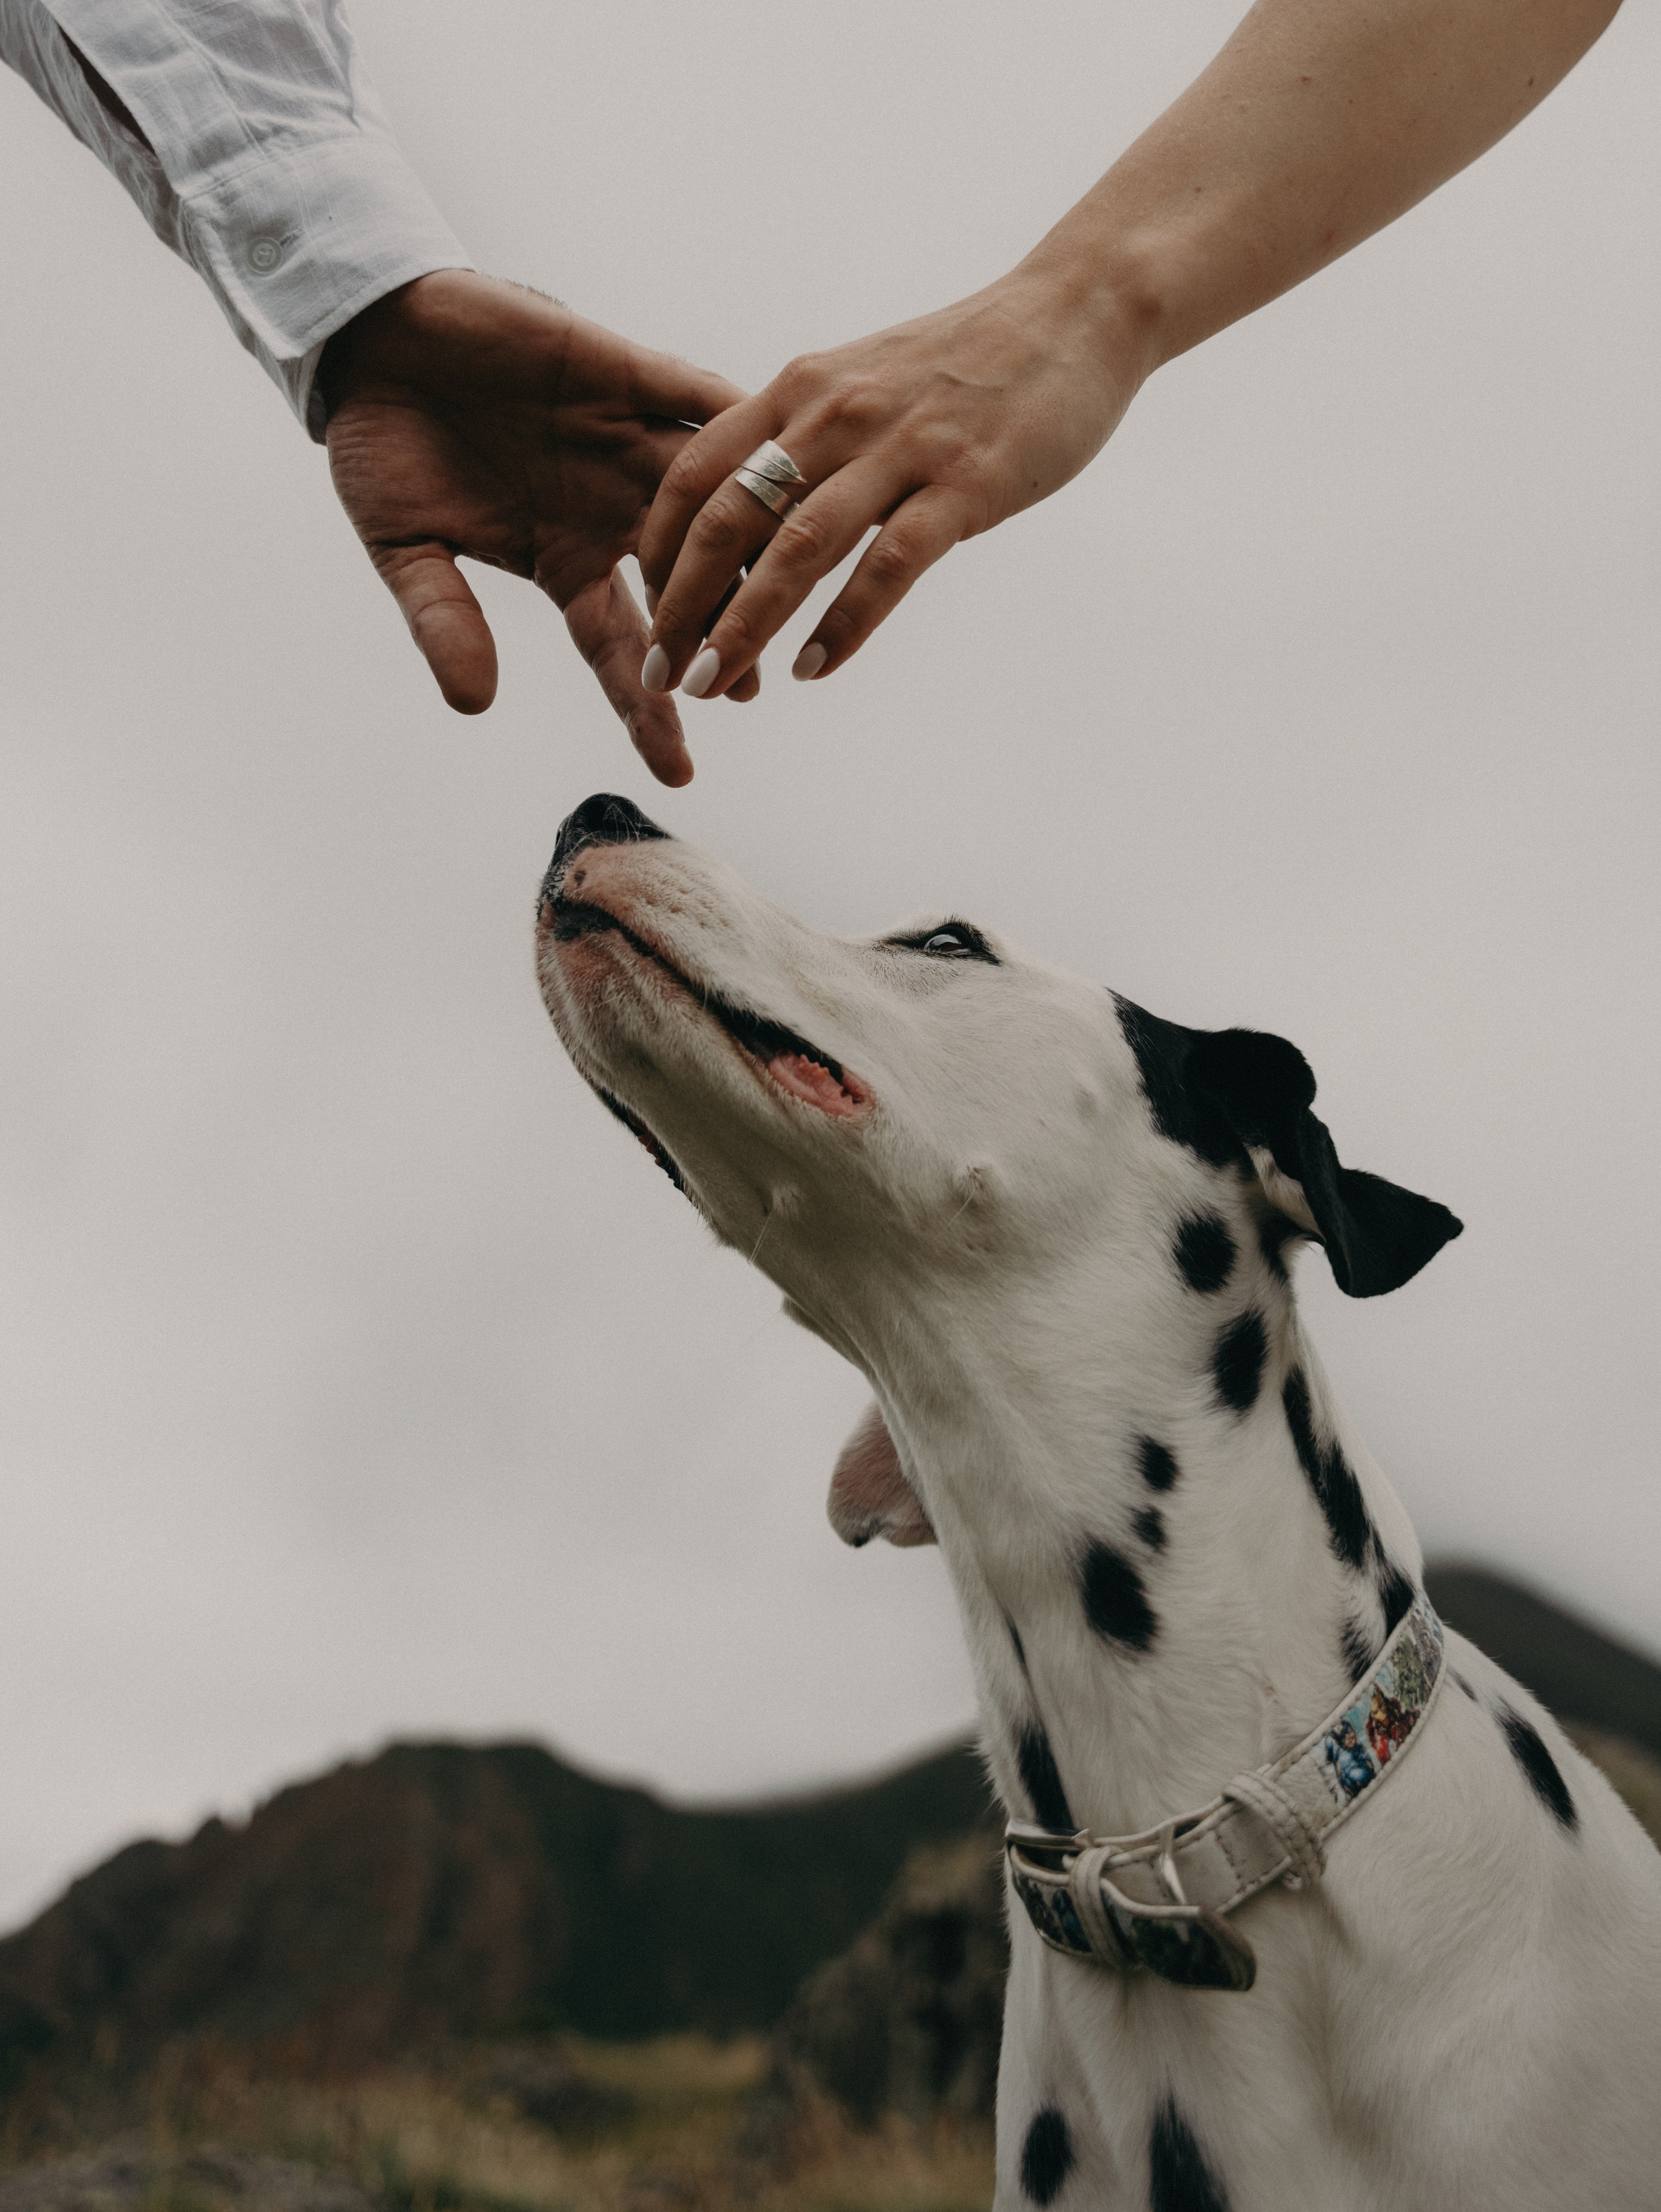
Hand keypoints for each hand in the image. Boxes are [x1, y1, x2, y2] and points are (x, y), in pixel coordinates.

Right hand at [319, 270, 750, 786]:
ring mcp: (625, 442)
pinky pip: (691, 396)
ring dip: (748, 539)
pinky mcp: (623, 372)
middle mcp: (611, 511)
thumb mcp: (404, 545)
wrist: (373, 337)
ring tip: (785, 584)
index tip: (680, 769)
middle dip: (718, 633)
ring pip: (710, 499)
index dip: (649, 708)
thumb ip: (443, 619)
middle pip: (687, 585)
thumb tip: (474, 704)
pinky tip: (779, 451)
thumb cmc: (384, 447)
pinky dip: (733, 421)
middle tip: (745, 683)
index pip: (621, 648)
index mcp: (565, 560)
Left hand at [635, 272, 1152, 700]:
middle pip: (729, 518)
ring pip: (796, 548)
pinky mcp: (963, 485)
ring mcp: (899, 450)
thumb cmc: (966, 362)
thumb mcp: (861, 382)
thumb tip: (755, 512)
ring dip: (745, 626)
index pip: (695, 472)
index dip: (658, 547)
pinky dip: (845, 625)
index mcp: (799, 389)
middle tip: (661, 669)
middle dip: (682, 602)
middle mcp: (835, 414)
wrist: (1075, 315)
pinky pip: (887, 565)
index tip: (640, 607)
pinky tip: (815, 668)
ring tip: (713, 684)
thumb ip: (805, 440)